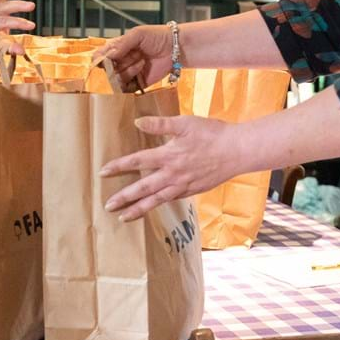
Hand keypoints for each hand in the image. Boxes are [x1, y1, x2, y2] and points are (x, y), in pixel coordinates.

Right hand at [96, 24, 173, 89]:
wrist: (176, 48)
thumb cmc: (157, 36)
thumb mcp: (138, 34)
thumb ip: (122, 44)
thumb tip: (108, 56)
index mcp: (116, 48)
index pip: (99, 57)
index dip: (100, 60)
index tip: (107, 59)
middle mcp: (120, 62)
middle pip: (107, 70)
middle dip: (117, 64)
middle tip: (133, 55)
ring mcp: (128, 74)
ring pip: (116, 80)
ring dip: (127, 70)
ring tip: (142, 61)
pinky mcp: (137, 84)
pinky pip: (126, 90)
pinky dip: (129, 84)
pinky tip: (140, 71)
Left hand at [99, 115, 242, 221]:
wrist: (237, 151)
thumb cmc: (212, 133)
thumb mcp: (185, 123)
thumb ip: (160, 124)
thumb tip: (138, 122)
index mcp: (168, 156)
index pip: (137, 162)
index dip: (118, 166)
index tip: (103, 172)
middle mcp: (172, 174)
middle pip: (142, 188)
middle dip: (124, 197)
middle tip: (107, 206)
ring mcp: (183, 185)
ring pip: (156, 200)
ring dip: (138, 209)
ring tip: (123, 217)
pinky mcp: (193, 190)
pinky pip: (171, 200)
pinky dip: (159, 205)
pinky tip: (152, 207)